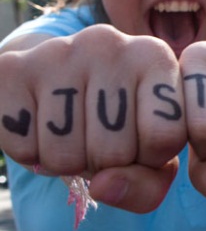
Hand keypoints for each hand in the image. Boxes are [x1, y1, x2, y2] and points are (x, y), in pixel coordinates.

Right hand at [0, 25, 187, 212]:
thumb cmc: (117, 119)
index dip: (151, 158)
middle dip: (107, 164)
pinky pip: (24, 149)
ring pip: (66, 156)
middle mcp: (111, 43)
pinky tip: (42, 125)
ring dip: (68, 163)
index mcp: (155, 55)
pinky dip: (32, 154)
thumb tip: (103, 186)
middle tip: (100, 137)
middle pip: (115, 152)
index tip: (143, 142)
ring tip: (73, 132)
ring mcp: (60, 51)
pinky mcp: (12, 69)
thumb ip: (148, 184)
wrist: (54, 77)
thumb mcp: (149, 149)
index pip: (165, 136)